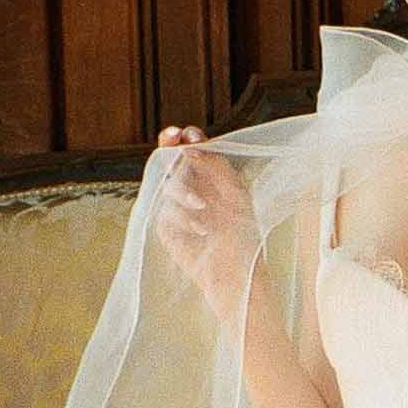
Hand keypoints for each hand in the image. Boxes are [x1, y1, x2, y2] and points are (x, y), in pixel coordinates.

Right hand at [154, 124, 260, 321]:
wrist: (236, 274)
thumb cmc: (243, 235)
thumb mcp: (237, 193)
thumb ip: (216, 166)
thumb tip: (190, 146)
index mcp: (209, 178)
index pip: (191, 150)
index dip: (184, 139)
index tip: (185, 134)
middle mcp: (191, 189)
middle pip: (170, 160)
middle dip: (169, 149)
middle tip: (171, 139)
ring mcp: (176, 207)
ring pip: (166, 183)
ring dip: (183, 191)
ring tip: (203, 208)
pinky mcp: (166, 227)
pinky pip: (164, 210)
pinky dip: (181, 217)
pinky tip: (199, 230)